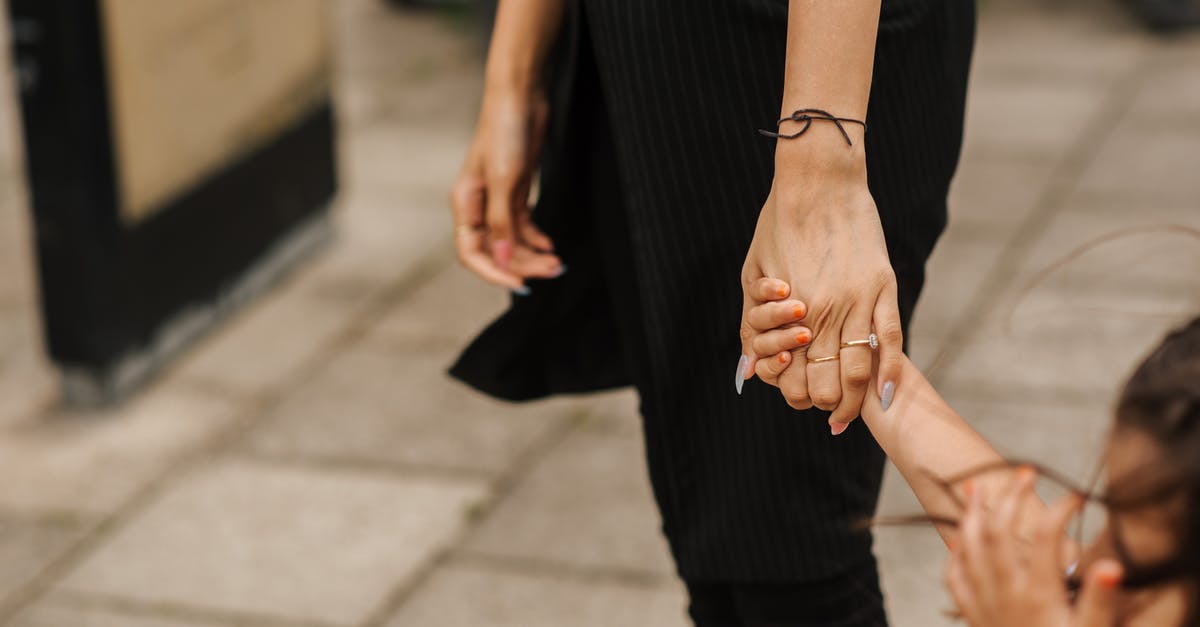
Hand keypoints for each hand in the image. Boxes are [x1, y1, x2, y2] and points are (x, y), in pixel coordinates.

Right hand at [451, 86, 562, 290]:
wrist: (521, 96)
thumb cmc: (505, 131)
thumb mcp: (505, 179)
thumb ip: (502, 222)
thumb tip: (502, 259)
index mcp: (465, 204)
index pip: (472, 253)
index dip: (494, 272)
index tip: (521, 283)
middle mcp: (478, 206)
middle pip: (497, 251)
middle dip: (524, 264)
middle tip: (554, 270)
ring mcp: (497, 200)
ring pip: (512, 241)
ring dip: (534, 254)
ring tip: (559, 262)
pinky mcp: (515, 191)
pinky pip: (523, 227)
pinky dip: (537, 239)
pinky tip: (551, 245)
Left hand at [738, 171, 901, 433]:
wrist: (817, 181)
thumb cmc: (777, 224)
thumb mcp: (752, 274)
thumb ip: (754, 322)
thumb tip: (748, 368)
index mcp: (790, 312)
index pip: (796, 377)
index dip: (798, 397)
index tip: (803, 402)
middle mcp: (824, 312)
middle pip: (829, 382)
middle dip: (827, 405)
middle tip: (829, 413)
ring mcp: (858, 300)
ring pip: (860, 369)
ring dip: (856, 400)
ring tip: (852, 412)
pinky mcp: (884, 286)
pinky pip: (891, 339)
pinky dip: (889, 373)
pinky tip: (885, 395)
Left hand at [946, 472, 1122, 626]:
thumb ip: (1099, 601)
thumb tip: (1112, 568)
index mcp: (1037, 595)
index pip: (1044, 537)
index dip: (1058, 510)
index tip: (1076, 496)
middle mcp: (1004, 594)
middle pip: (998, 532)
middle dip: (1010, 498)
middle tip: (1026, 472)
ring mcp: (984, 604)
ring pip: (969, 548)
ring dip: (972, 515)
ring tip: (976, 486)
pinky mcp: (975, 617)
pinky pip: (955, 579)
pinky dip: (955, 554)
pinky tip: (958, 539)